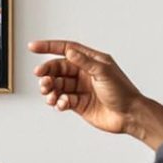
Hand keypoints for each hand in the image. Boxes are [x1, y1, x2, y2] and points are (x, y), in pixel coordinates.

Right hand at [30, 39, 151, 137]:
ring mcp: (80, 89)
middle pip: (58, 69)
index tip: (33, 47)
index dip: (48, 47)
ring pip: (57, 85)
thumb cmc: (123, 92)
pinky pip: (62, 100)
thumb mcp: (104, 72)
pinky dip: (58, 102)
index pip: (66, 49)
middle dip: (47, 72)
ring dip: (49, 88)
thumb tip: (69, 52)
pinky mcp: (78, 104)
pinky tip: (61, 104)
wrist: (130, 116)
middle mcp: (84, 73)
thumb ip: (84, 62)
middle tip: (40, 77)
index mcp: (91, 61)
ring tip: (48, 92)